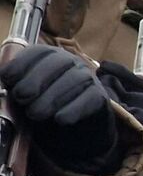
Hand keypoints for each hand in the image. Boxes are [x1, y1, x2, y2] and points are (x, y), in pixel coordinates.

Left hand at [0, 43, 121, 173]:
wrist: (72, 123)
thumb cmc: (42, 101)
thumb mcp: (25, 90)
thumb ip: (14, 84)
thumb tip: (1, 79)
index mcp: (50, 55)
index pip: (38, 53)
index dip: (21, 64)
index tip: (7, 79)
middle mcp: (71, 61)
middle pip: (57, 64)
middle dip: (36, 81)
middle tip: (21, 98)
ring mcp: (88, 77)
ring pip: (74, 81)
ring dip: (52, 98)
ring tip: (35, 114)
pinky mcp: (100, 96)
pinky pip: (90, 98)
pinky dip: (74, 109)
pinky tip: (60, 119)